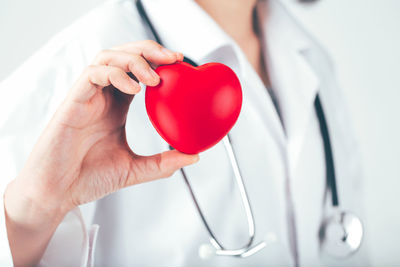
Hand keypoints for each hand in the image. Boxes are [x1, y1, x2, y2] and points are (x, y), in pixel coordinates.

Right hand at [4, 40, 198, 265]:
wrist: (57, 193)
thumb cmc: (88, 178)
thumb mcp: (135, 169)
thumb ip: (162, 163)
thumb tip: (193, 157)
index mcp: (116, 107)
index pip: (138, 73)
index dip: (158, 63)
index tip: (180, 63)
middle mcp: (103, 97)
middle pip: (124, 56)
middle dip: (150, 50)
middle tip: (173, 58)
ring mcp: (87, 97)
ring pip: (108, 57)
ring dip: (134, 60)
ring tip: (153, 78)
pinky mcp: (73, 102)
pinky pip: (93, 74)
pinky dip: (115, 74)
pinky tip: (133, 89)